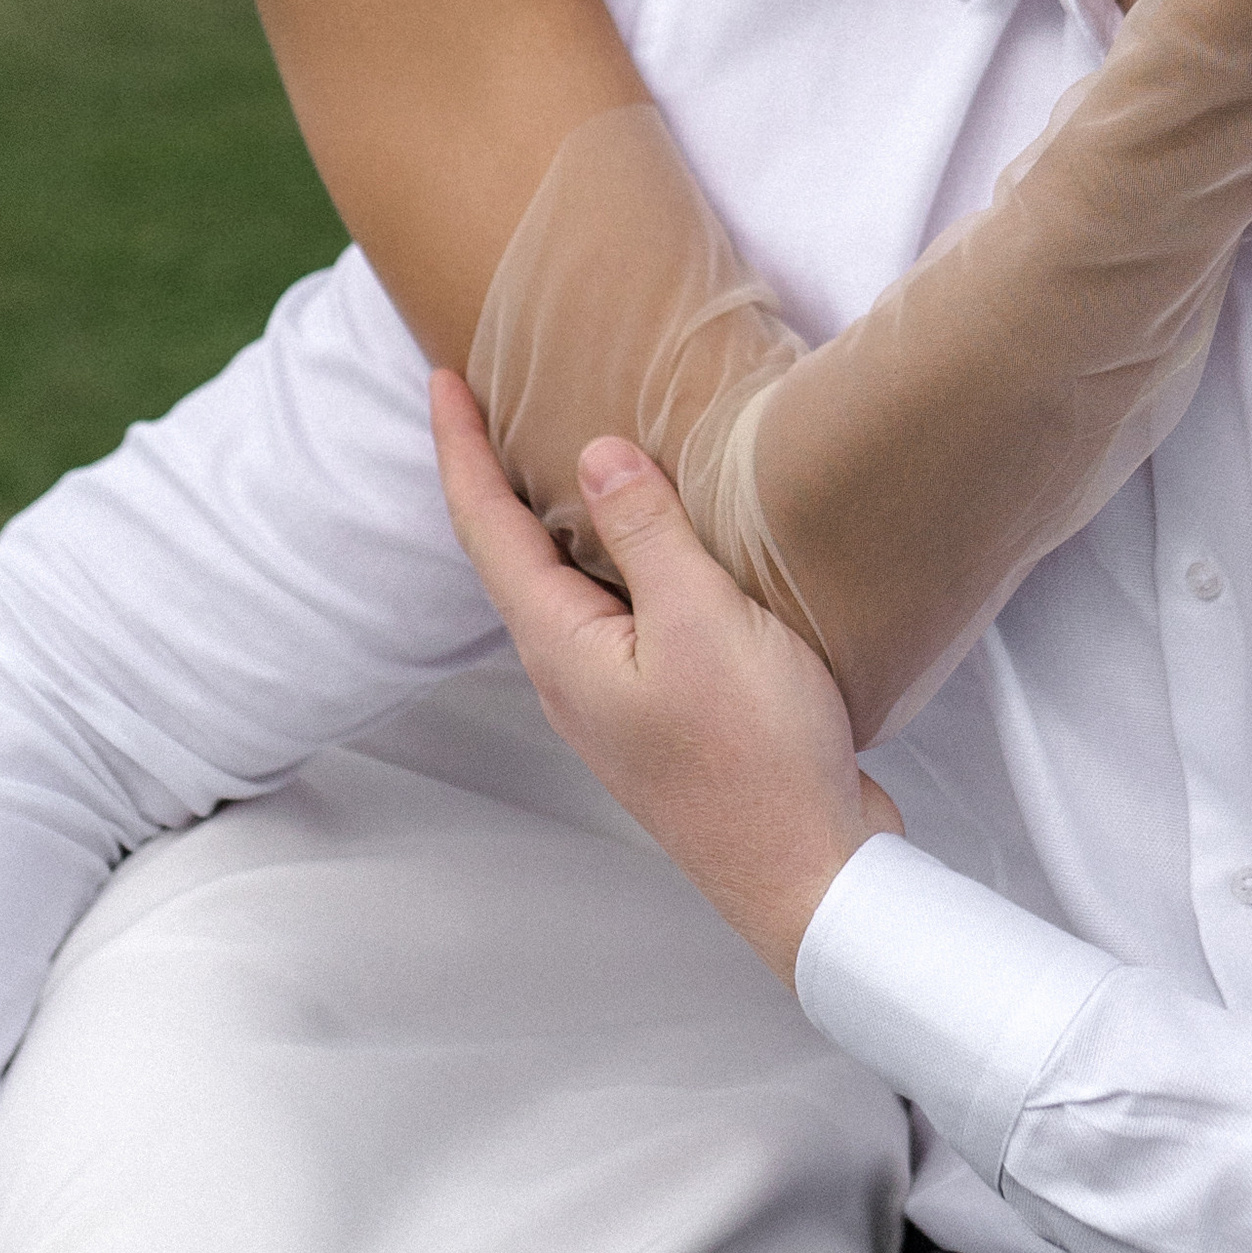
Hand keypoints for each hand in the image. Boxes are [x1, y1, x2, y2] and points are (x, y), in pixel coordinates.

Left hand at [432, 371, 900, 981]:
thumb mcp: (702, 623)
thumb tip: (594, 453)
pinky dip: (615, 555)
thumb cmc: (756, 759)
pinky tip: (652, 539)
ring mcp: (616, 696)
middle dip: (494, 475)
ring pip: (566, 583)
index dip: (461, 447)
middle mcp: (572, 672)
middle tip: (490, 399)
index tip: (442, 378)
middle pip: (512, 553)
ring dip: (556, 515)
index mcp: (561, 648)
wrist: (808, 873)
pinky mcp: (666, 708)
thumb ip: (646, 534)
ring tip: (563, 449)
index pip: (487, 526)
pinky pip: (618, 609)